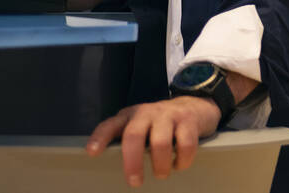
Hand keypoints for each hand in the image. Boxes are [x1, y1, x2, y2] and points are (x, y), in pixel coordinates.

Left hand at [86, 96, 220, 186]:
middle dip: (132, 162)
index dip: (100, 138)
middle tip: (135, 182)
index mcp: (130, 116)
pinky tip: (179, 164)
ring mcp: (169, 114)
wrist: (196, 106)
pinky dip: (182, 160)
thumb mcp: (142, 127)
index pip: (111, 125)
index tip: (92, 153)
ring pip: (160, 142)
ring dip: (160, 165)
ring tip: (161, 174)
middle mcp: (147, 112)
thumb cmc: (161, 124)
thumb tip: (111, 169)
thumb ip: (129, 140)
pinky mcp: (189, 120)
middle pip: (134, 135)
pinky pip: (185, 144)